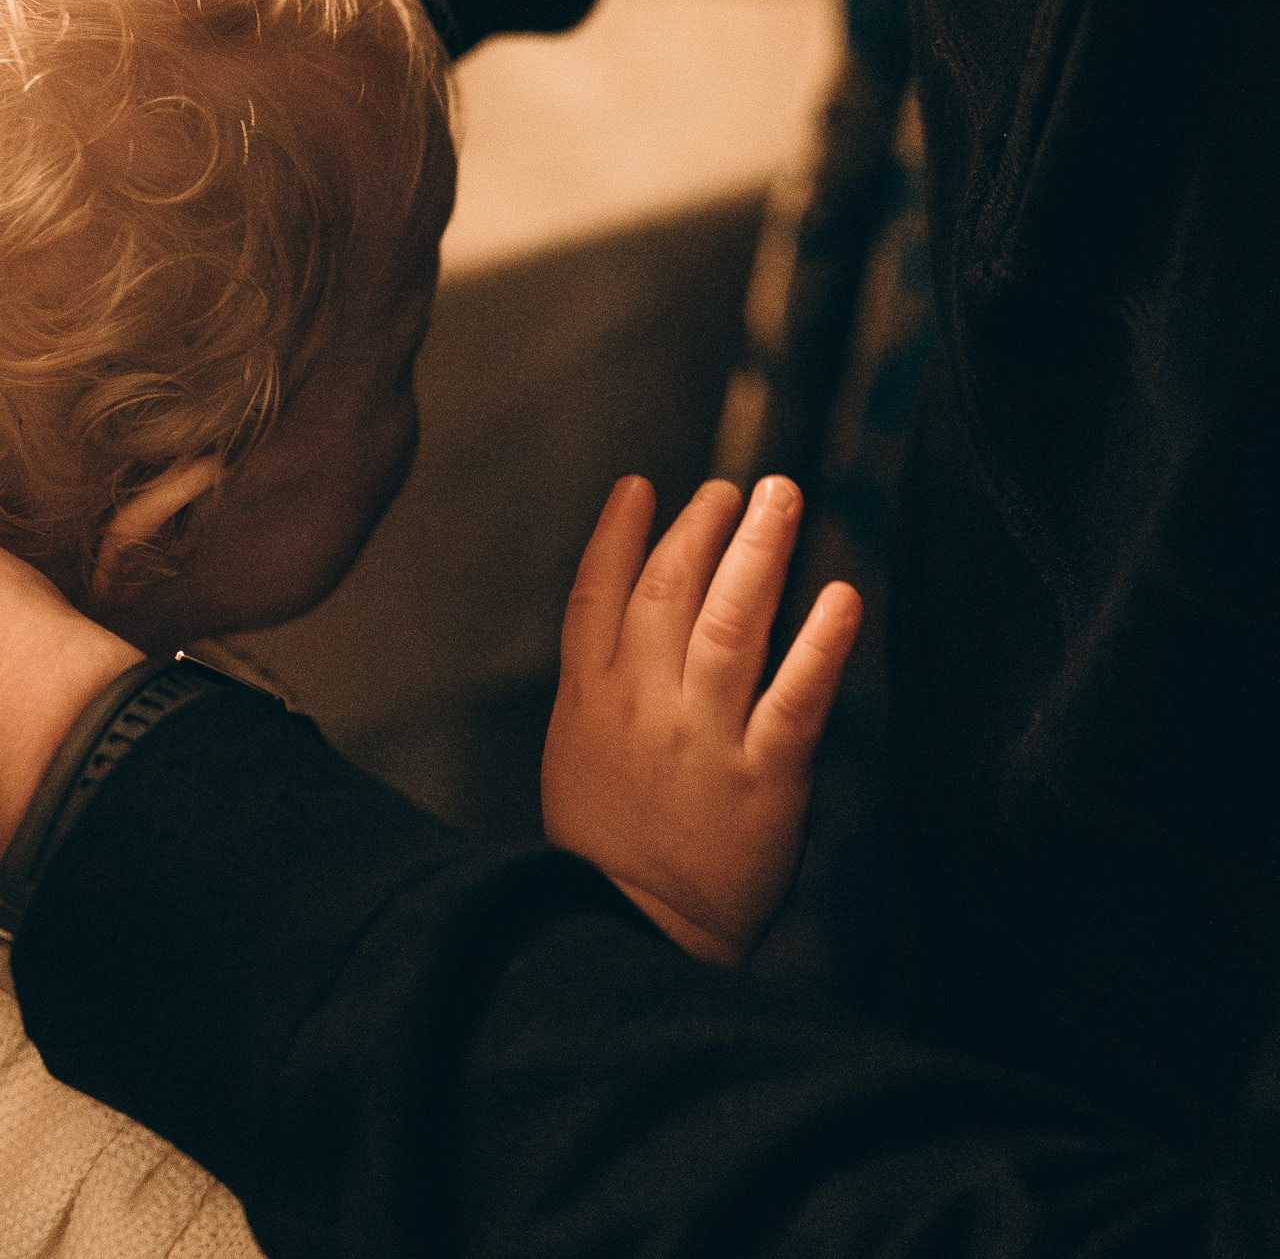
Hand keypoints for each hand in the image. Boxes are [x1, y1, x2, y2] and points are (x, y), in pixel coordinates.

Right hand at [541, 475, 862, 967]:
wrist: (636, 931)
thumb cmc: (607, 851)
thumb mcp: (577, 756)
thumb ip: (603, 690)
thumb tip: (636, 630)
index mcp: (590, 701)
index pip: (596, 595)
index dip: (617, 535)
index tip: (642, 488)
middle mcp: (641, 706)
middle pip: (669, 592)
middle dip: (702, 528)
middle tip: (736, 487)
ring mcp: (701, 737)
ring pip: (732, 624)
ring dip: (759, 553)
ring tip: (782, 500)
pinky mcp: (763, 776)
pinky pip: (796, 697)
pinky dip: (821, 643)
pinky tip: (842, 597)